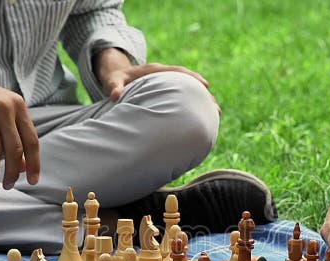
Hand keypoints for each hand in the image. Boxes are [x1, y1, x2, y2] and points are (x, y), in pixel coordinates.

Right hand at [0, 63, 39, 188]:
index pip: (32, 141)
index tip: (33, 181)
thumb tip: (24, 166)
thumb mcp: (1, 110)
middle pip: (15, 150)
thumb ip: (15, 134)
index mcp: (18, 105)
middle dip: (13, 172)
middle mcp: (4, 108)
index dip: (34, 164)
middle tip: (8, 185)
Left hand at [94, 48, 218, 111]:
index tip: (205, 85)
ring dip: (202, 103)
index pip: (178, 72)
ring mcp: (168, 86)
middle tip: (216, 107)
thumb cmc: (116, 79)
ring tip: (216, 116)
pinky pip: (184, 99)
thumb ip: (114, 86)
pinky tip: (202, 120)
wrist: (116, 76)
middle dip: (204, 94)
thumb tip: (115, 94)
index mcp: (155, 71)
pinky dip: (193, 107)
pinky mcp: (168, 94)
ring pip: (189, 92)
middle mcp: (165, 77)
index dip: (191, 78)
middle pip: (190, 83)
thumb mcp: (112, 80)